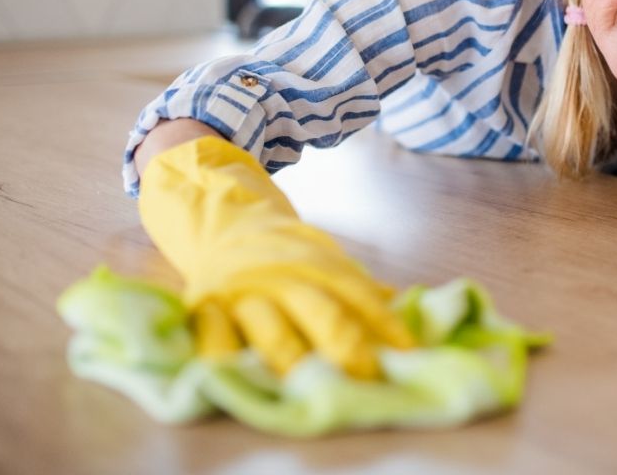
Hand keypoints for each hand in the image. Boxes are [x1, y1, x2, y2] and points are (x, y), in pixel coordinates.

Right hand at [138, 136, 414, 378]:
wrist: (224, 225)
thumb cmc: (284, 255)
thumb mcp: (325, 260)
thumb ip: (359, 287)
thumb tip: (410, 309)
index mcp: (317, 264)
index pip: (357, 293)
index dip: (384, 324)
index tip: (406, 354)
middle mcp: (282, 277)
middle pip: (320, 312)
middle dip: (346, 347)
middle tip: (367, 378)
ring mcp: (243, 293)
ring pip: (271, 330)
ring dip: (293, 361)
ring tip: (310, 392)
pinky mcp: (206, 308)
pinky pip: (213, 337)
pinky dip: (224, 358)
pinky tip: (237, 379)